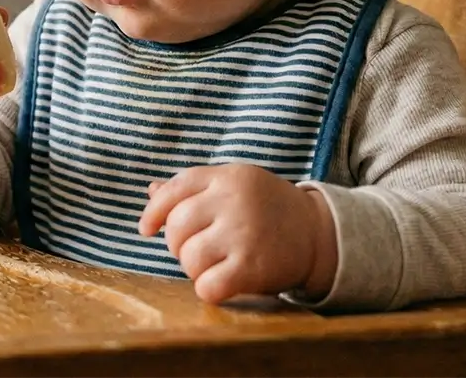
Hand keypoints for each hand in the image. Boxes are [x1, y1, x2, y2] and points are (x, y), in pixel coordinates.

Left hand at [138, 164, 336, 304]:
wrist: (319, 233)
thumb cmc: (268, 209)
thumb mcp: (235, 186)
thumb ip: (195, 189)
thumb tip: (151, 190)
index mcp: (227, 177)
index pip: (175, 189)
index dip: (154, 212)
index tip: (146, 229)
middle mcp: (233, 201)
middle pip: (177, 227)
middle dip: (179, 244)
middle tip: (199, 249)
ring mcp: (242, 233)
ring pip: (188, 258)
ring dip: (195, 268)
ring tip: (216, 264)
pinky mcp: (252, 266)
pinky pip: (207, 286)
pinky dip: (209, 290)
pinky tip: (223, 283)